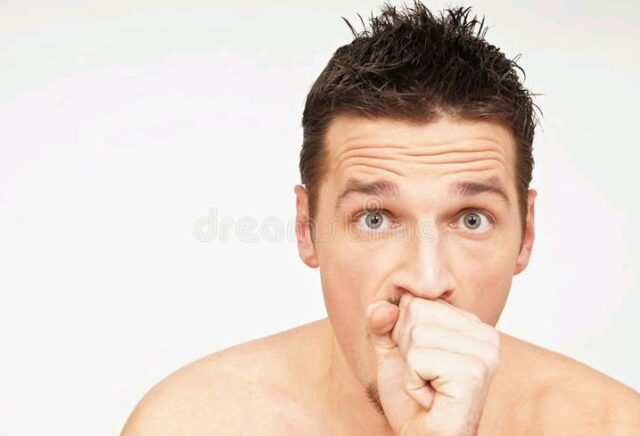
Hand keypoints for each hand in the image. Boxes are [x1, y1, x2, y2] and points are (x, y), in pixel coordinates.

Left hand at [366, 293, 499, 434]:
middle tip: (424, 378)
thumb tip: (385, 307)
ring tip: (428, 388)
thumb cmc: (412, 399)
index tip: (420, 363)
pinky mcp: (474, 374)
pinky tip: (430, 399)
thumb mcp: (390, 351)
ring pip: (417, 334)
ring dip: (410, 369)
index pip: (416, 301)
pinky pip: (418, 359)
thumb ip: (381, 322)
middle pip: (416, 312)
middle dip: (406, 350)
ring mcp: (484, 354)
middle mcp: (485, 334)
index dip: (403, 335)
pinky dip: (413, 383)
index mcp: (471, 323)